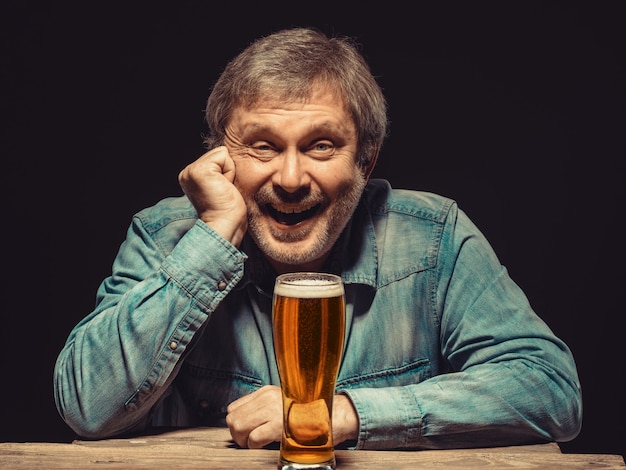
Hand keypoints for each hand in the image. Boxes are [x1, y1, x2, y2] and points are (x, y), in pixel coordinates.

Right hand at [178, 146, 247, 246]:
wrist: (224, 225)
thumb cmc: (228, 211)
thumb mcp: (220, 186)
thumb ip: (218, 172)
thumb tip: (228, 157)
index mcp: (190, 177)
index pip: (216, 158)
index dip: (225, 173)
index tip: (221, 192)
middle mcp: (187, 172)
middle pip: (219, 154)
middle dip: (227, 171)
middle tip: (223, 191)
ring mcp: (191, 171)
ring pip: (222, 154)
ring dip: (229, 172)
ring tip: (223, 189)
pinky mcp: (200, 170)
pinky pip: (224, 157)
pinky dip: (230, 172)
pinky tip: (223, 187)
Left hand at [225, 385, 358, 448]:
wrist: (334, 415)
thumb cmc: (311, 413)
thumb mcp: (285, 403)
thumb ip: (267, 408)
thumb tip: (250, 422)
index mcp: (266, 392)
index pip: (235, 407)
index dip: (237, 422)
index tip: (245, 432)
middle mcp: (266, 398)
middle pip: (232, 417)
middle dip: (236, 434)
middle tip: (247, 442)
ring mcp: (272, 410)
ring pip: (238, 426)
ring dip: (242, 440)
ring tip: (254, 445)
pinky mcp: (278, 425)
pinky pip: (253, 438)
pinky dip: (253, 446)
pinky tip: (264, 447)